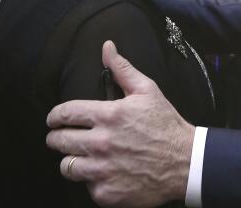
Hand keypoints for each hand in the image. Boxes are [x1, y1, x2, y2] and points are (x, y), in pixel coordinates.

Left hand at [46, 41, 193, 206]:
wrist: (186, 162)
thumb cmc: (166, 125)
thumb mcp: (147, 90)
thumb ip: (122, 69)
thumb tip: (107, 47)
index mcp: (108, 115)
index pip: (65, 113)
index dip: (54, 116)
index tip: (54, 119)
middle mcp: (101, 143)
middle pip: (59, 141)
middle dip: (57, 137)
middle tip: (61, 138)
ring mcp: (102, 170)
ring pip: (67, 166)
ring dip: (72, 160)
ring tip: (80, 157)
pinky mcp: (107, 193)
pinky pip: (86, 187)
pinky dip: (92, 181)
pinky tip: (103, 173)